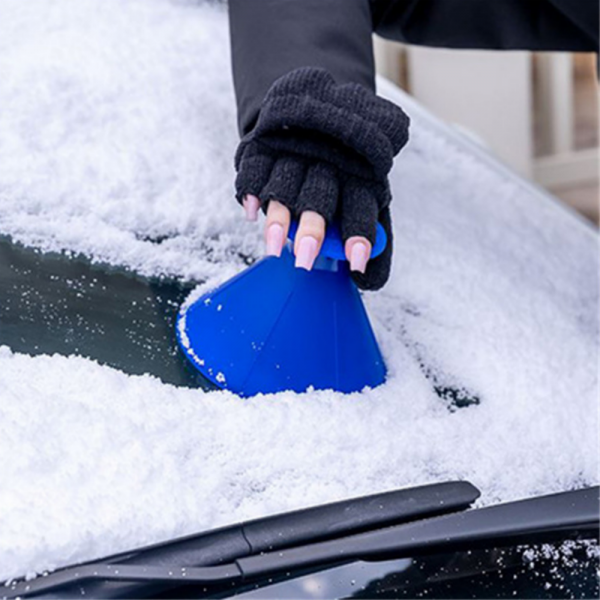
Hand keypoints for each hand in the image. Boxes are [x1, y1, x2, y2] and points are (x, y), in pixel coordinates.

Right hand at [235, 67, 408, 289]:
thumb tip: (369, 278)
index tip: (357, 261)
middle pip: (319, 196)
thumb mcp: (364, 189)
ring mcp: (295, 149)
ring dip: (278, 217)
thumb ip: (368, 229)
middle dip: (312, 228)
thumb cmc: (344, 167)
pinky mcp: (266, 142)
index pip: (361, 204)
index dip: (359, 233)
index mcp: (358, 172)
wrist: (315, 105)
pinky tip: (250, 212)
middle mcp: (327, 159)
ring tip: (273, 248)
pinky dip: (250, 189)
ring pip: (283, 184)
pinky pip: (255, 165)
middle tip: (305, 259)